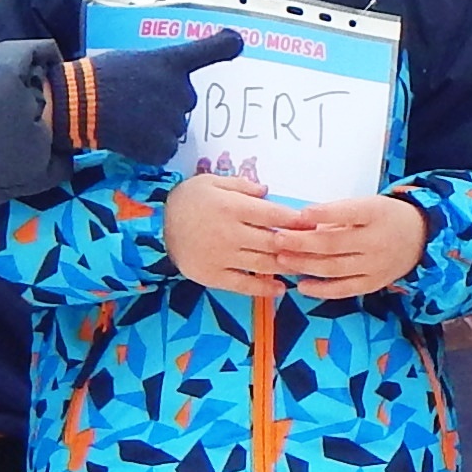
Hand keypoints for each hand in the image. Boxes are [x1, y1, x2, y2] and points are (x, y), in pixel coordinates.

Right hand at [73, 27, 242, 168]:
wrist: (78, 104)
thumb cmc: (98, 80)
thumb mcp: (132, 62)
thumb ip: (157, 72)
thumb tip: (169, 84)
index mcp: (170, 63)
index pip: (207, 51)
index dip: (225, 46)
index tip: (239, 43)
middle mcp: (180, 90)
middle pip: (186, 102)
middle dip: (167, 104)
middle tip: (137, 102)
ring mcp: (174, 119)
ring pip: (174, 128)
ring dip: (158, 127)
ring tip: (128, 119)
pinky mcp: (163, 146)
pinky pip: (165, 149)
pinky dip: (150, 148)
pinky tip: (129, 137)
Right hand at [162, 169, 306, 298]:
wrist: (154, 225)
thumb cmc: (187, 199)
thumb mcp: (212, 182)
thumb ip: (242, 186)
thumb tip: (267, 192)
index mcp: (232, 207)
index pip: (273, 215)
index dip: (296, 220)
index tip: (313, 223)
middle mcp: (230, 233)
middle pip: (273, 242)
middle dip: (298, 246)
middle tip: (317, 249)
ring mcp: (222, 257)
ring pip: (263, 265)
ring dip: (287, 267)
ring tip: (304, 268)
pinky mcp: (212, 276)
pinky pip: (243, 285)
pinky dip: (263, 288)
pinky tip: (279, 289)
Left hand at [273, 195, 427, 302]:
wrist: (421, 238)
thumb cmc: (385, 217)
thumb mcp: (367, 205)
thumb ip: (337, 215)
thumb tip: (302, 225)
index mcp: (376, 214)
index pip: (348, 212)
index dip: (323, 214)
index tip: (299, 215)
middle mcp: (377, 241)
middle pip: (334, 244)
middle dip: (302, 243)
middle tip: (278, 240)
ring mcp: (375, 265)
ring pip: (335, 268)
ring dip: (305, 265)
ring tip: (283, 259)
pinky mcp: (373, 283)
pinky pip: (344, 289)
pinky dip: (321, 289)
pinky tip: (302, 286)